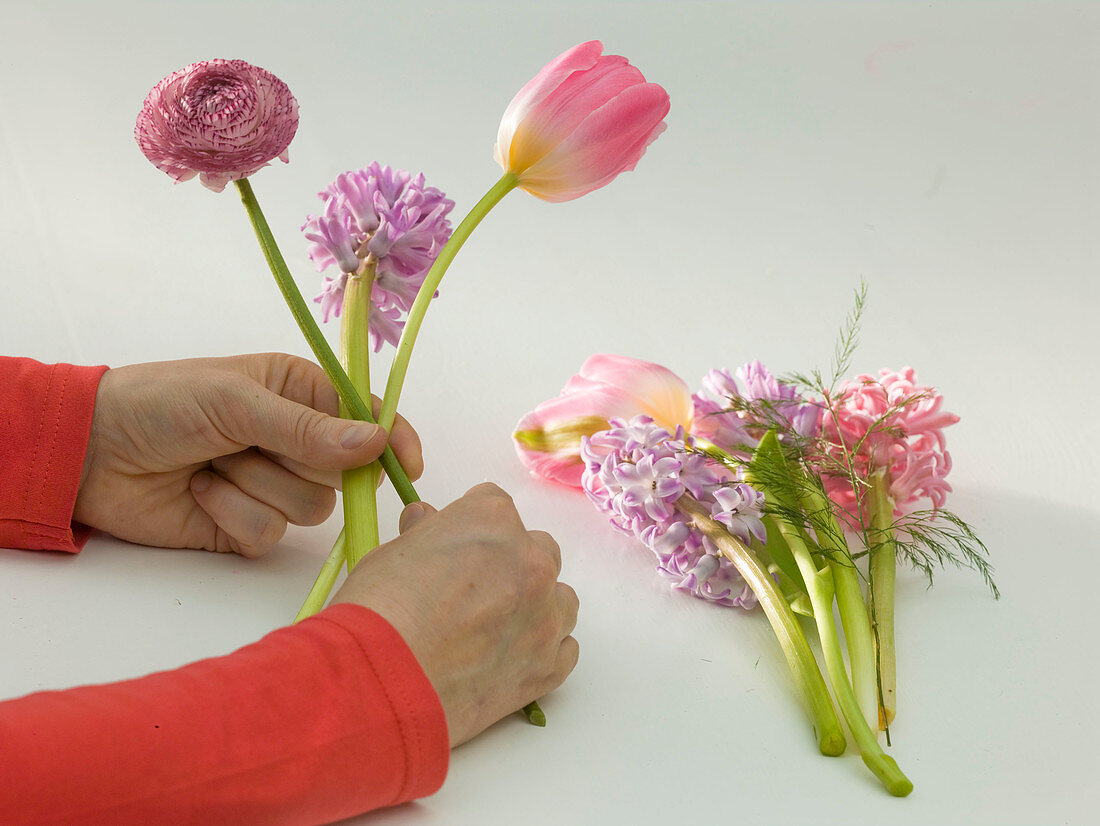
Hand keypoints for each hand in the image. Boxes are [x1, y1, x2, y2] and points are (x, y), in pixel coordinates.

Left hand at [74, 353, 421, 555]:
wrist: (90, 453)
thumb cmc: (162, 403)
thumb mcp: (236, 401)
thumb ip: (307, 428)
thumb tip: (376, 442)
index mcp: (300, 393)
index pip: (367, 416)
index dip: (392, 439)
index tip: (407, 465)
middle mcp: (295, 441)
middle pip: (344, 471)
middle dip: (296, 462)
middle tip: (249, 445)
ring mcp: (273, 486)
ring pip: (311, 508)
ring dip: (256, 487)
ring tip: (213, 464)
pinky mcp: (246, 527)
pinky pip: (270, 536)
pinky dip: (232, 515)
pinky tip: (200, 493)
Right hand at [334, 483, 579, 745]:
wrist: (387, 683)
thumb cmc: (380, 611)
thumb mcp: (392, 553)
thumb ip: (423, 533)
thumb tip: (425, 518)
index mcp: (493, 521)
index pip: (494, 506)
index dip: (470, 531)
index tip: (454, 552)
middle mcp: (532, 561)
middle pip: (537, 550)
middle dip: (510, 566)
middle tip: (473, 594)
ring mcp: (546, 616)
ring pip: (559, 600)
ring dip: (535, 607)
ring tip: (493, 632)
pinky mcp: (549, 667)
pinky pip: (564, 650)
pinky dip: (542, 652)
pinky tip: (508, 661)